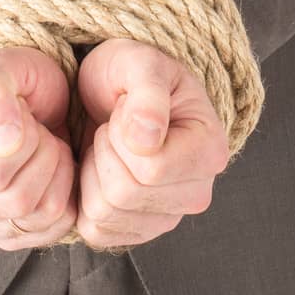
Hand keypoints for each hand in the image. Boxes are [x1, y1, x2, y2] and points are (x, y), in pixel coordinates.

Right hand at [0, 45, 78, 249]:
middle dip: (46, 155)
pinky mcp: (2, 238)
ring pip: (37, 218)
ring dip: (57, 173)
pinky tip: (50, 170)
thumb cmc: (11, 80)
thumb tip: (2, 143)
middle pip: (16, 200)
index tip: (22, 112)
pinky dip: (65, 196)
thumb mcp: (1, 65)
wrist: (29, 100)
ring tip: (43, 145)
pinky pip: (52, 231)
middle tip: (38, 128)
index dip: (26, 140)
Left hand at [73, 38, 230, 250]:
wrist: (117, 91)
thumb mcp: (140, 63)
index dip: (121, 135)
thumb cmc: (132, 72)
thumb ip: (147, 94)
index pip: (151, 169)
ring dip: (92, 171)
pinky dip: (84, 197)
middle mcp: (197, 193)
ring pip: (105, 214)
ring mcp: (168, 217)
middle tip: (113, 125)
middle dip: (104, 150)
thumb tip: (147, 140)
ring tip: (109, 144)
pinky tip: (100, 168)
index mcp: (209, 151)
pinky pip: (95, 231)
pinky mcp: (137, 231)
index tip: (125, 107)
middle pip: (125, 195)